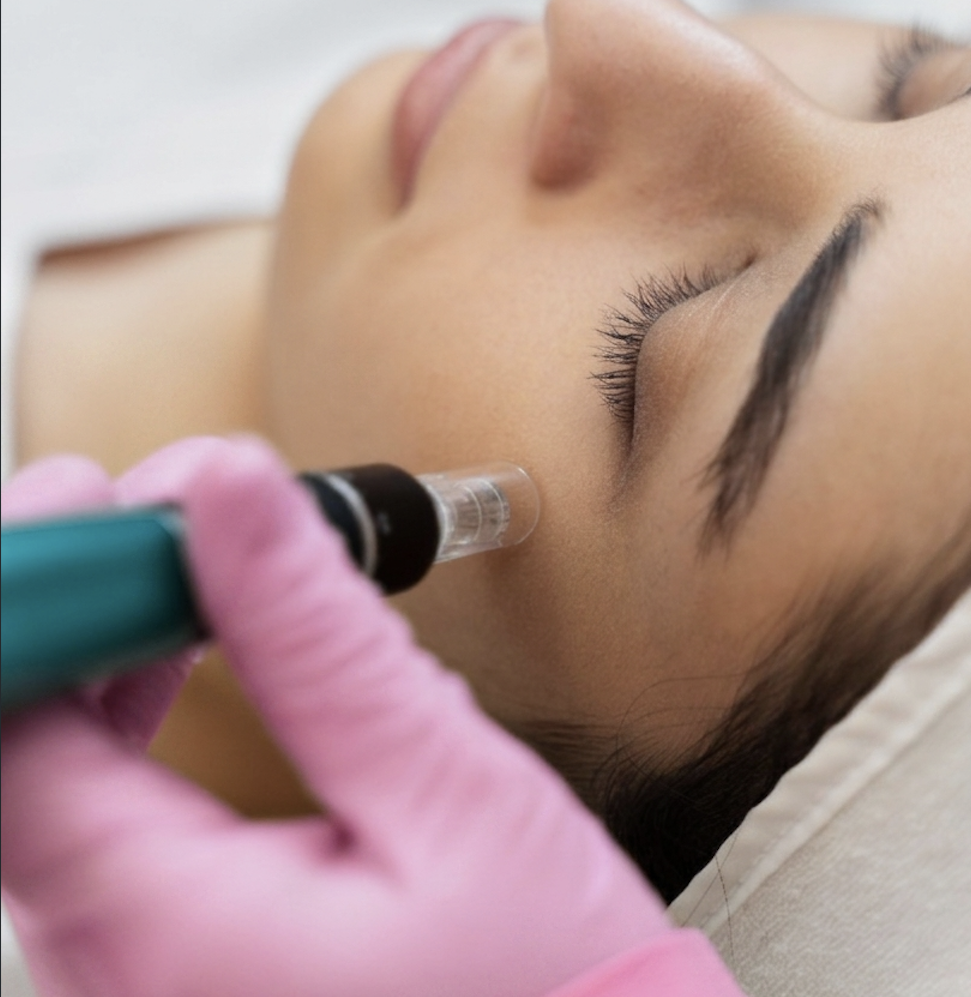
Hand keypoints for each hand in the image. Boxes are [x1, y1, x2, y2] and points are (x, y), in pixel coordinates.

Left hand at [2, 437, 669, 996]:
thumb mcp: (452, 801)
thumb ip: (325, 642)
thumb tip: (238, 499)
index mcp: (166, 936)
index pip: (15, 734)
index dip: (40, 588)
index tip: (100, 496)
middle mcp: (113, 973)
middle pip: (15, 747)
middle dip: (79, 598)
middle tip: (161, 508)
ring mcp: (129, 981)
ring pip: (45, 782)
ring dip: (99, 646)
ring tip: (184, 557)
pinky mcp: (163, 972)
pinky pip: (90, 828)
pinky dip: (120, 716)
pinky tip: (174, 650)